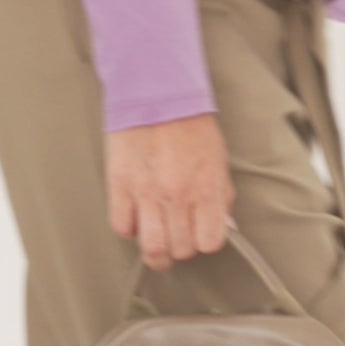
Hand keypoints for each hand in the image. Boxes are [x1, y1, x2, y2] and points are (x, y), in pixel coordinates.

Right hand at [105, 112, 237, 270]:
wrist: (157, 92)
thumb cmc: (190, 122)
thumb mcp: (217, 158)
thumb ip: (221, 195)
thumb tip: (224, 225)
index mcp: (205, 187)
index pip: (210, 241)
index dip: (206, 241)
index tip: (202, 235)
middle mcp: (177, 195)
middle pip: (180, 248)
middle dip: (182, 246)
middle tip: (179, 235)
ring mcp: (146, 193)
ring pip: (151, 248)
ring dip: (156, 253)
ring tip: (157, 246)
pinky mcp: (120, 186)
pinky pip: (122, 226)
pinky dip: (130, 228)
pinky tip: (137, 217)